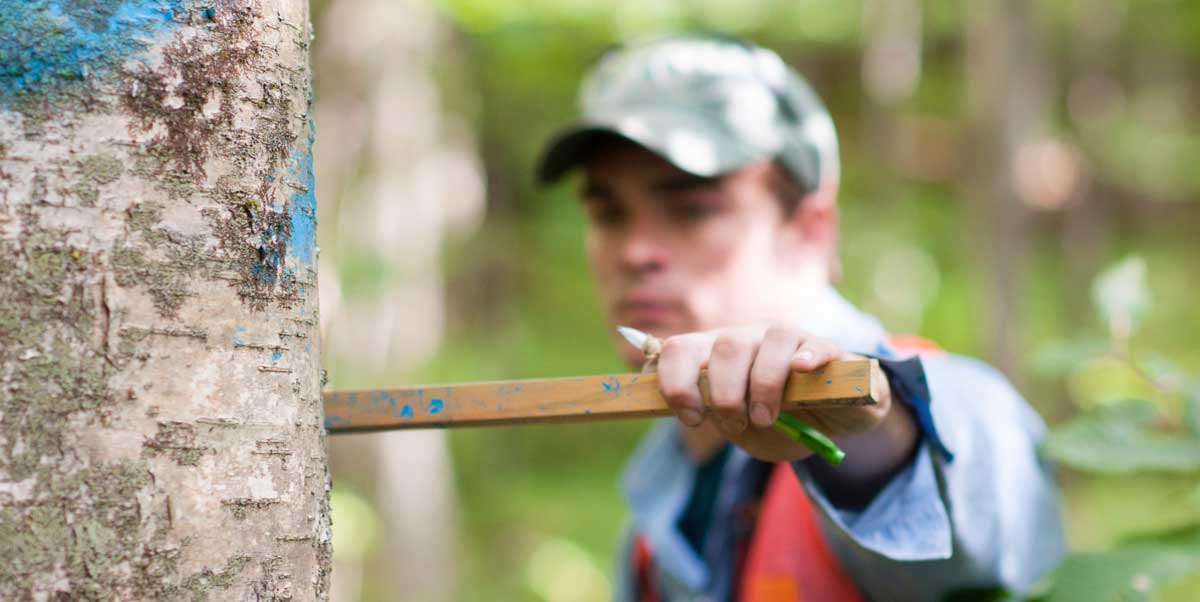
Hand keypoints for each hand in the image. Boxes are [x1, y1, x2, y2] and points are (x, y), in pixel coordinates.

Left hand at [650, 322, 901, 463]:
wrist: (827, 421)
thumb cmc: (774, 421)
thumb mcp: (739, 427)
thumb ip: (718, 417)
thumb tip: (701, 408)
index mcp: (714, 354)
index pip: (678, 349)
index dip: (677, 383)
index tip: (693, 417)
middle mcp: (747, 337)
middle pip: (726, 346)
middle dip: (726, 393)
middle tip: (737, 423)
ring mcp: (787, 338)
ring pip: (770, 340)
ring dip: (764, 384)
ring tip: (767, 417)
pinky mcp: (825, 349)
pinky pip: (815, 344)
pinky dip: (807, 356)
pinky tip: (801, 370)